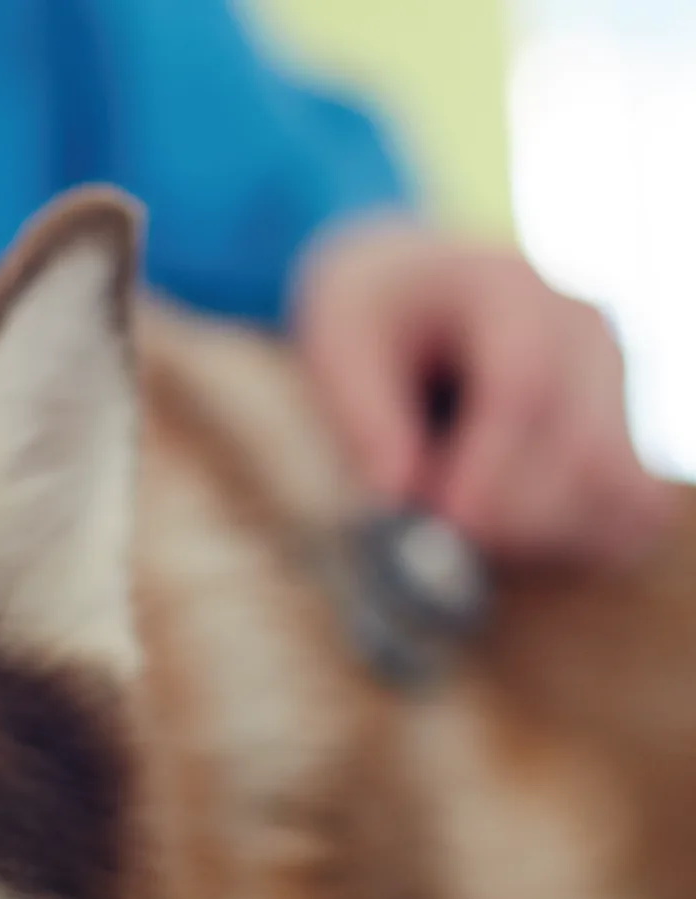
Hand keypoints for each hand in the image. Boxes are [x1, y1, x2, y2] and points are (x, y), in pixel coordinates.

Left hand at [292, 215, 675, 566]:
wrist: (413, 284)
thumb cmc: (371, 313)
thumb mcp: (337, 342)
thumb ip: (364, 417)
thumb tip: (400, 496)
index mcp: (508, 291)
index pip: (524, 386)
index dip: (489, 466)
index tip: (445, 520)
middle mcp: (582, 333)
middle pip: (584, 449)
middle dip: (510, 515)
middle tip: (436, 538)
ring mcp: (613, 382)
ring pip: (621, 491)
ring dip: (543, 538)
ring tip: (464, 531)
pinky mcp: (621, 430)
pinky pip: (633, 511)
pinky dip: (578, 543)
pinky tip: (509, 540)